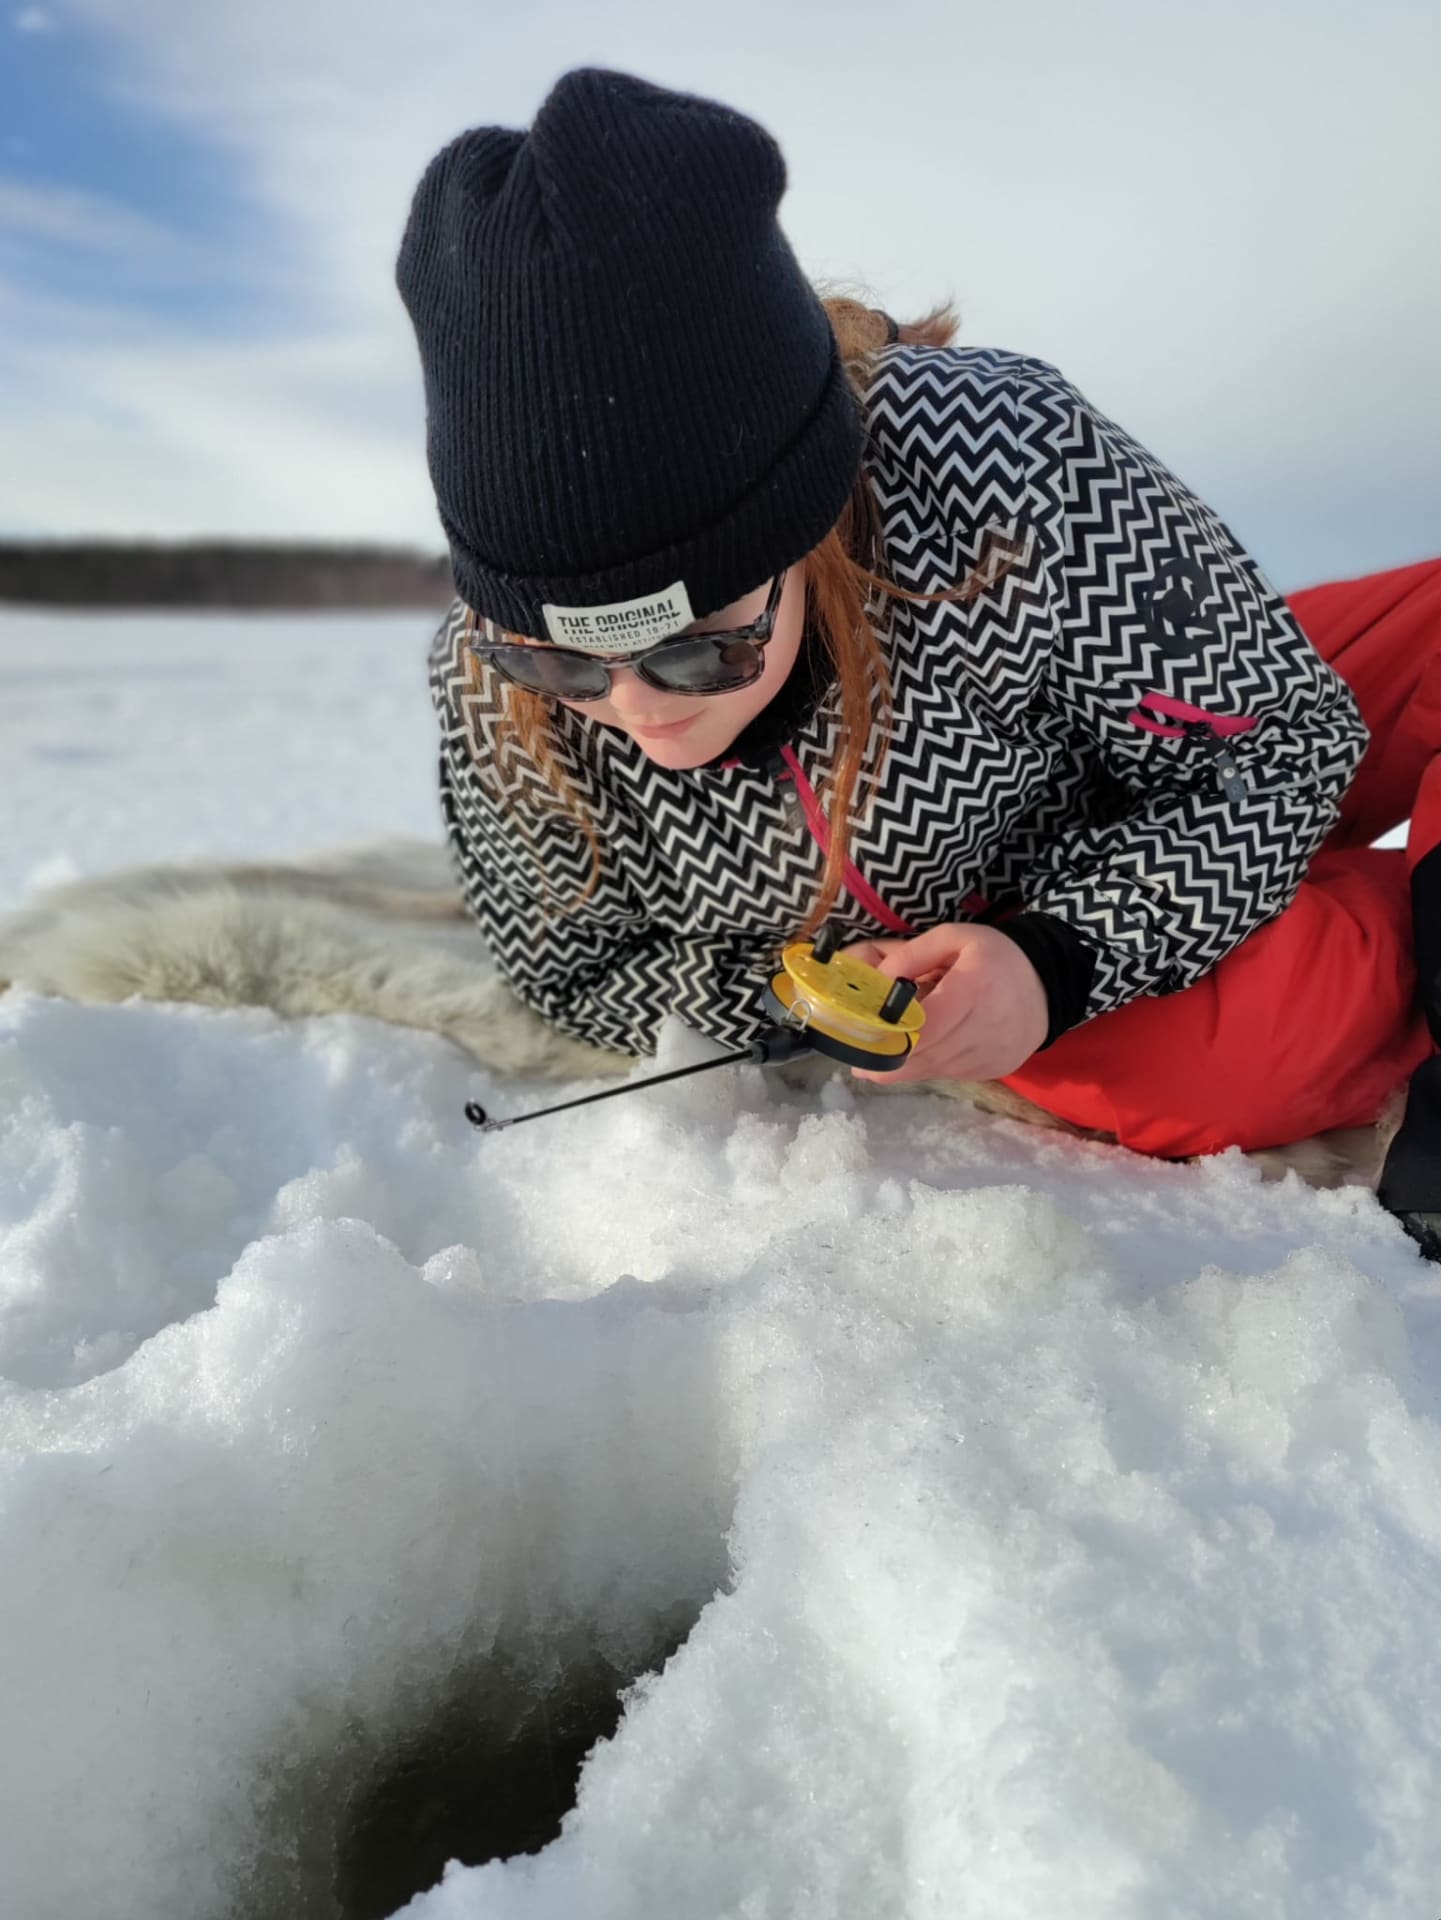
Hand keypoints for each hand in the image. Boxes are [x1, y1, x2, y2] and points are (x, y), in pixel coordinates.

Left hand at [842, 923, 1047, 1082]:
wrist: (1048, 982)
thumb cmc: (993, 955)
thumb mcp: (952, 937)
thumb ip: (910, 955)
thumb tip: (875, 981)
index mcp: (973, 988)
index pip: (925, 1026)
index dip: (892, 1037)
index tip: (863, 1040)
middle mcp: (986, 1027)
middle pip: (926, 1056)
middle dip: (889, 1060)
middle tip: (860, 1061)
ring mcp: (992, 1053)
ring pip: (936, 1070)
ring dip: (907, 1067)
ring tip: (882, 1060)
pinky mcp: (996, 1069)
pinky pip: (952, 1074)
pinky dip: (932, 1067)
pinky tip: (923, 1054)